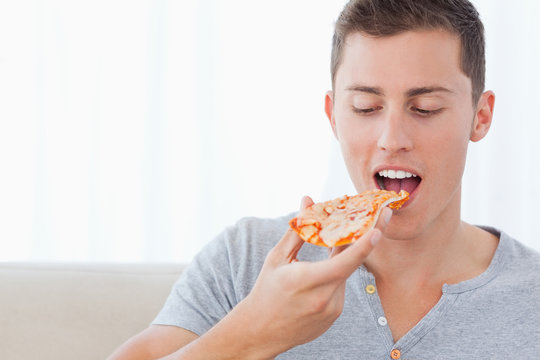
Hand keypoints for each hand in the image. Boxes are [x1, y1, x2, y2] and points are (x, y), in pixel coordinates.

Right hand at [233, 196, 391, 356]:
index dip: (363, 245)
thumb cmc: (266, 291)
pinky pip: (339, 289)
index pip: (343, 262)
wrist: (261, 331)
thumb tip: (308, 201)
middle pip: (350, 264)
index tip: (378, 228)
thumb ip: (298, 229)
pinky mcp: (334, 316)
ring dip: (338, 262)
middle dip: (364, 240)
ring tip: (316, 262)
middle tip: (380, 217)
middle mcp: (325, 298)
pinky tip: (314, 281)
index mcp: (308, 281)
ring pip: (344, 275)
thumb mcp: (277, 258)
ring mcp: (332, 310)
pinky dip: (333, 277)